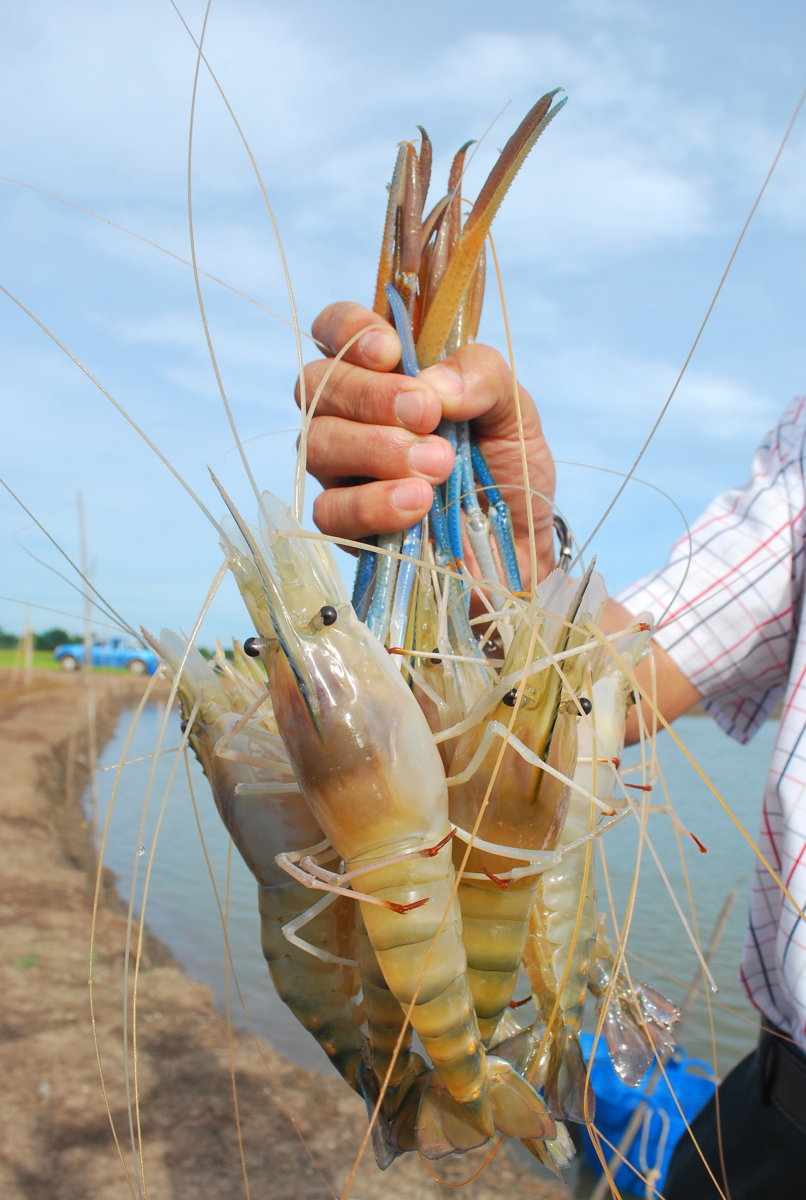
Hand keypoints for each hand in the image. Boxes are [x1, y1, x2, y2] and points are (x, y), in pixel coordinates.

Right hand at [296, 301, 557, 587]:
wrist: (518, 541)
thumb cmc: (505, 466)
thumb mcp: (513, 409)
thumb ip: (484, 377)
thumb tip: (435, 382)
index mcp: (385, 373)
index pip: (334, 329)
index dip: (348, 330)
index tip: (391, 351)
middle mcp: (349, 415)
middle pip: (317, 384)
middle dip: (372, 396)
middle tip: (428, 416)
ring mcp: (340, 470)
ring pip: (318, 443)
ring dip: (377, 449)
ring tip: (438, 466)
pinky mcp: (344, 525)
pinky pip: (331, 510)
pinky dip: (374, 503)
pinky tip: (417, 504)